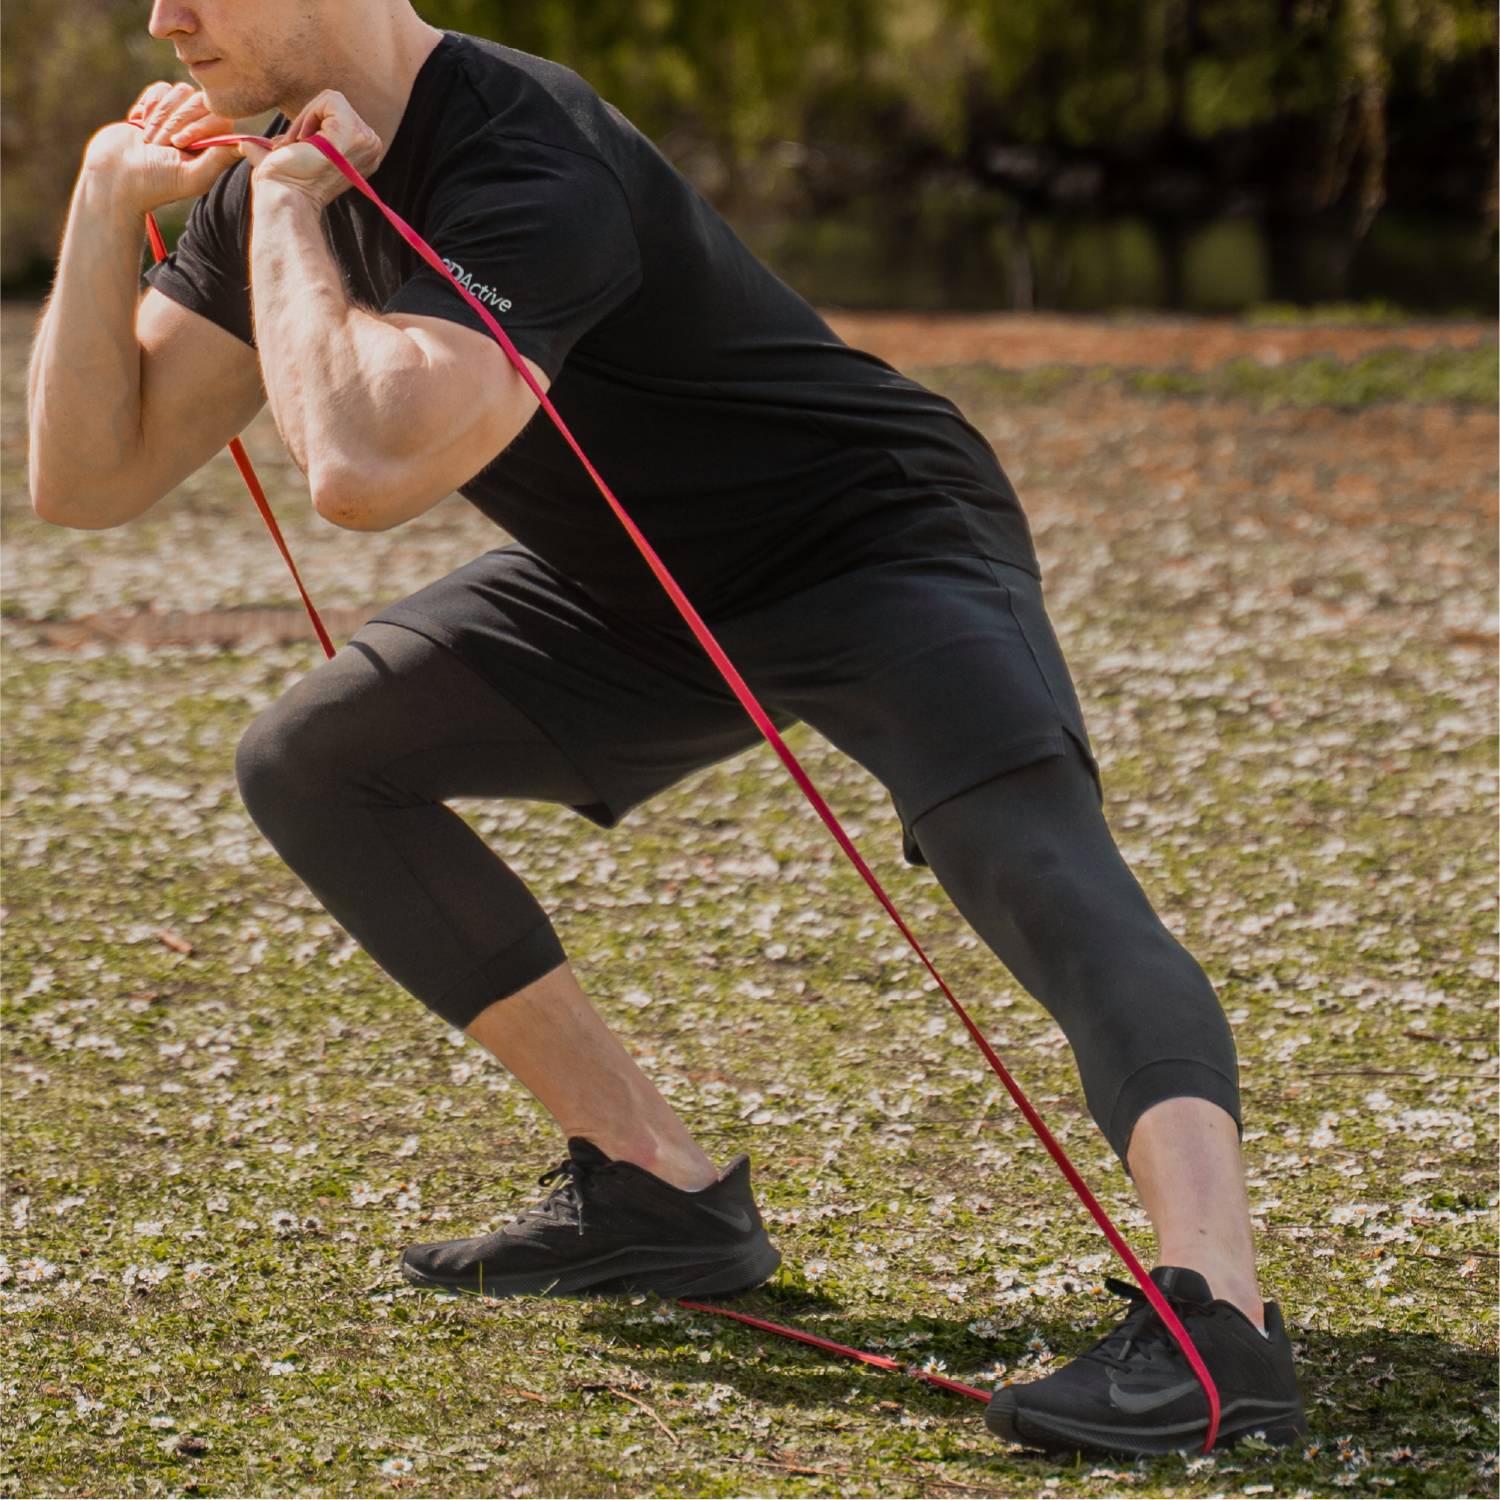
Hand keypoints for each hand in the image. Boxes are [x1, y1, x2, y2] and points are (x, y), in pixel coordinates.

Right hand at [83, 81, 241, 213]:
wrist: (115, 176)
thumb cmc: (156, 183)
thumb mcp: (193, 176)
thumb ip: (220, 159)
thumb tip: (246, 143)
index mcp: (214, 148)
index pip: (220, 117)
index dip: (198, 126)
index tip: (178, 144)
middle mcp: (200, 131)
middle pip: (199, 101)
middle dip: (175, 121)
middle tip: (161, 145)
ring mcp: (178, 115)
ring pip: (179, 91)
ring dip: (161, 114)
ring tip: (150, 140)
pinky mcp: (157, 106)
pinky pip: (161, 88)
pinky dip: (148, 104)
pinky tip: (140, 124)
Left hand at [241, 90, 382, 208]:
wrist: (285, 196)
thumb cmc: (286, 183)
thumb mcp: (296, 157)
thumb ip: (285, 145)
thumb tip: (244, 144)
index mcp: (364, 153)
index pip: (339, 114)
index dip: (313, 125)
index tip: (300, 150)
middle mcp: (372, 147)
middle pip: (336, 105)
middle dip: (309, 121)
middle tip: (299, 149)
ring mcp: (367, 141)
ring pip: (332, 100)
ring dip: (307, 120)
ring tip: (302, 147)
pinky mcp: (352, 132)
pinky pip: (330, 99)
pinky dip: (309, 115)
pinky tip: (306, 142)